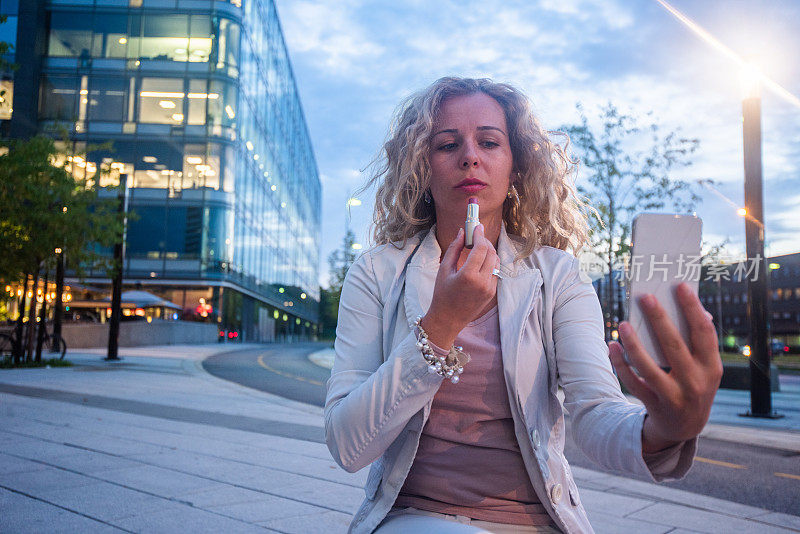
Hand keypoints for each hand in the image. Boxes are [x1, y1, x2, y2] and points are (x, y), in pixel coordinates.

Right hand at [420, 224, 498, 347]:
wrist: (448, 319)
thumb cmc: (442, 294)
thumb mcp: (444, 269)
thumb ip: (454, 248)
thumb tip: (462, 231)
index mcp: (468, 275)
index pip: (481, 248)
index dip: (480, 234)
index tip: (476, 227)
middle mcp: (482, 281)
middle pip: (491, 252)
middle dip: (485, 241)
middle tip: (476, 235)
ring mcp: (489, 288)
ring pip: (496, 261)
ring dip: (489, 251)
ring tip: (477, 248)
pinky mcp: (492, 292)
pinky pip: (495, 271)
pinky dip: (489, 262)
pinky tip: (479, 261)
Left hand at [608, 282, 722, 452]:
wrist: (685, 428)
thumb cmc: (693, 384)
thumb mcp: (705, 367)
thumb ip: (699, 342)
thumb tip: (691, 309)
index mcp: (712, 368)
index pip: (704, 333)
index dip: (692, 308)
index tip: (680, 286)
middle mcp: (695, 382)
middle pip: (674, 346)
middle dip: (659, 319)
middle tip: (645, 297)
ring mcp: (675, 396)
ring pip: (649, 367)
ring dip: (634, 344)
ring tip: (623, 324)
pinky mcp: (654, 405)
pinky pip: (633, 383)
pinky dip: (621, 364)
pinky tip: (612, 346)